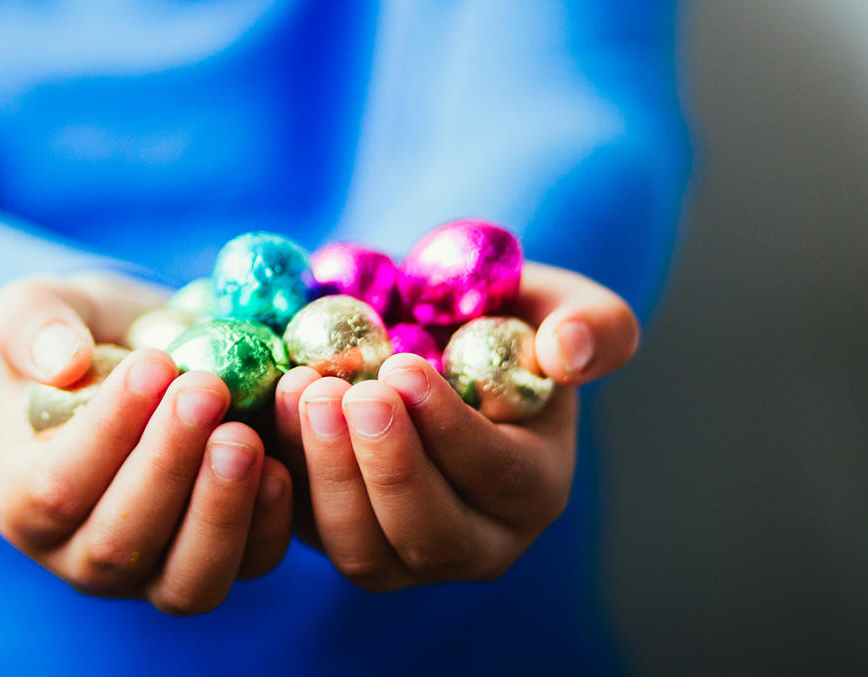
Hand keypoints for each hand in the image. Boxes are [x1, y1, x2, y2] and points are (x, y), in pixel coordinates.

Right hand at [0, 273, 293, 613]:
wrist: (152, 353)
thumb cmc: (85, 332)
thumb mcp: (40, 306)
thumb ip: (30, 324)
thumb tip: (61, 361)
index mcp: (24, 502)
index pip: (56, 490)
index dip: (107, 432)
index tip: (152, 365)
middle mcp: (83, 556)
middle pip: (121, 545)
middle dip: (168, 465)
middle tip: (206, 389)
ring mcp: (154, 573)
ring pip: (187, 581)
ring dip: (220, 510)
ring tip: (244, 435)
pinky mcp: (222, 562)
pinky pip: (248, 566)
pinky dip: (269, 524)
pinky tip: (281, 465)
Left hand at [272, 262, 637, 590]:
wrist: (429, 341)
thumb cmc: (503, 323)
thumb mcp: (561, 306)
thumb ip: (594, 324)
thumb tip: (569, 354)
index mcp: (534, 488)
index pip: (497, 477)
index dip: (448, 429)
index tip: (403, 368)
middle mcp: (476, 541)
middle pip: (428, 534)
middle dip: (382, 465)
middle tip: (343, 391)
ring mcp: (403, 555)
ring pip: (362, 548)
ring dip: (326, 473)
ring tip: (302, 389)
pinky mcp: (340, 540)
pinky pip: (306, 533)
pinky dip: (286, 477)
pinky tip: (273, 410)